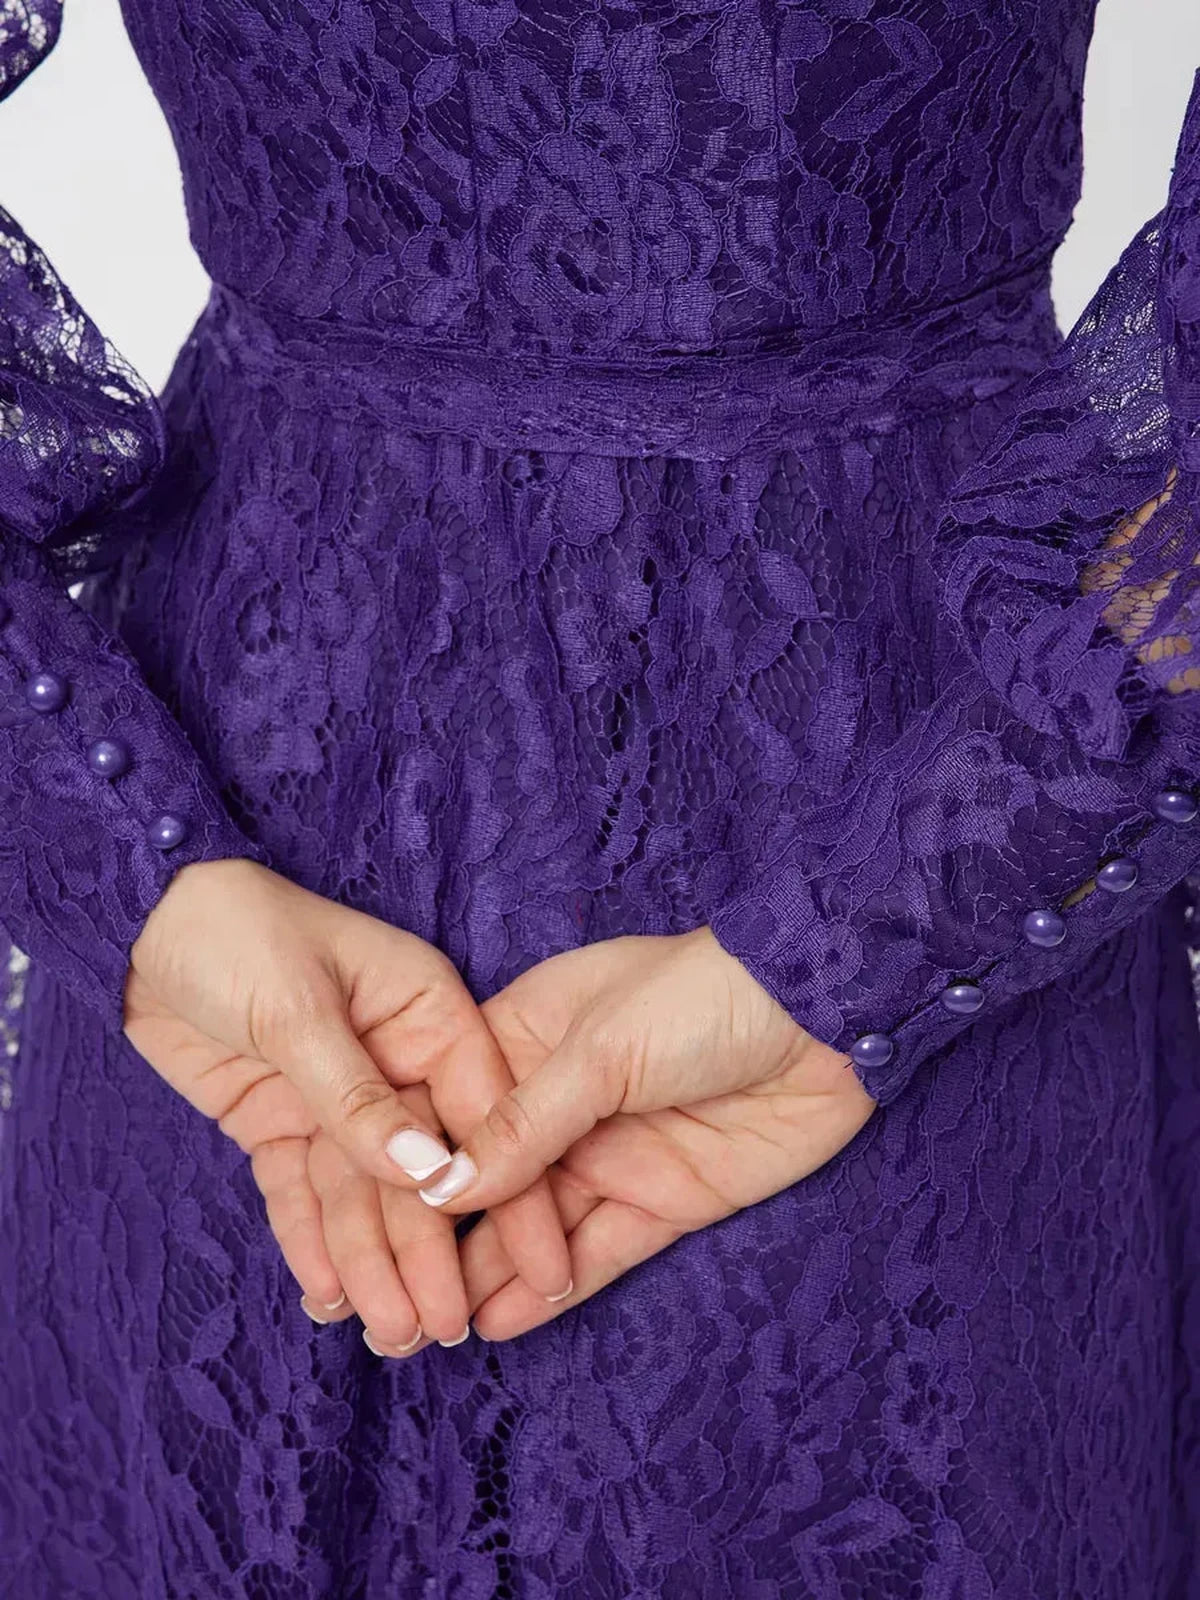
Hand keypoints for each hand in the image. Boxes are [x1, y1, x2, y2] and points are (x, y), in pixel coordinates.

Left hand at [122, 856, 571, 1345]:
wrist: (141, 922)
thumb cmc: (237, 933)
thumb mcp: (298, 1007)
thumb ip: (355, 1096)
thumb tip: (426, 1173)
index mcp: (426, 1013)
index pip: (480, 1114)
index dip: (511, 1192)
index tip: (542, 1269)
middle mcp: (395, 1059)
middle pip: (419, 1168)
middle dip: (428, 1251)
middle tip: (437, 1329)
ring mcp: (337, 1096)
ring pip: (362, 1192)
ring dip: (371, 1263)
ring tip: (387, 1336)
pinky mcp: (283, 1121)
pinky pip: (304, 1191)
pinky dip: (311, 1242)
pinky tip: (327, 1295)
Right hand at [408, 927, 874, 1339]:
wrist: (826, 1013)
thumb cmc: (702, 995)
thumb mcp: (600, 1047)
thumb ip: (524, 1123)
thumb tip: (442, 1186)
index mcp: (528, 1038)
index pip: (450, 1113)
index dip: (411, 1171)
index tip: (364, 1231)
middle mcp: (560, 1103)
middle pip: (487, 1182)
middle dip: (440, 1241)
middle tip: (392, 1308)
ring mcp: (613, 1154)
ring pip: (535, 1227)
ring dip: (487, 1276)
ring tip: (429, 1333)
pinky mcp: (665, 1199)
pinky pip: (598, 1251)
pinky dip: (551, 1288)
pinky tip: (501, 1321)